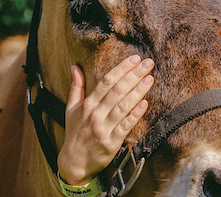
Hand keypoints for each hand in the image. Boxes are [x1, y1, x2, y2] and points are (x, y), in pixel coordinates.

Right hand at [57, 55, 153, 185]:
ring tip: (150, 79)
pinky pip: (126, 126)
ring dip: (138, 91)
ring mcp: (104, 128)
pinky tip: (145, 103)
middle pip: (117, 90)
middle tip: (148, 63)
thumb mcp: (71, 109)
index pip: (106, 82)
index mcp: (87, 105)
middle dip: (134, 75)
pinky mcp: (112, 142)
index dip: (121, 69)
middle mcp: (95, 114)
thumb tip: (75, 67)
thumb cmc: (75, 133)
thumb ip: (76, 87)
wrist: (74, 162)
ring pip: (123, 106)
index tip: (134, 59)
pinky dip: (135, 114)